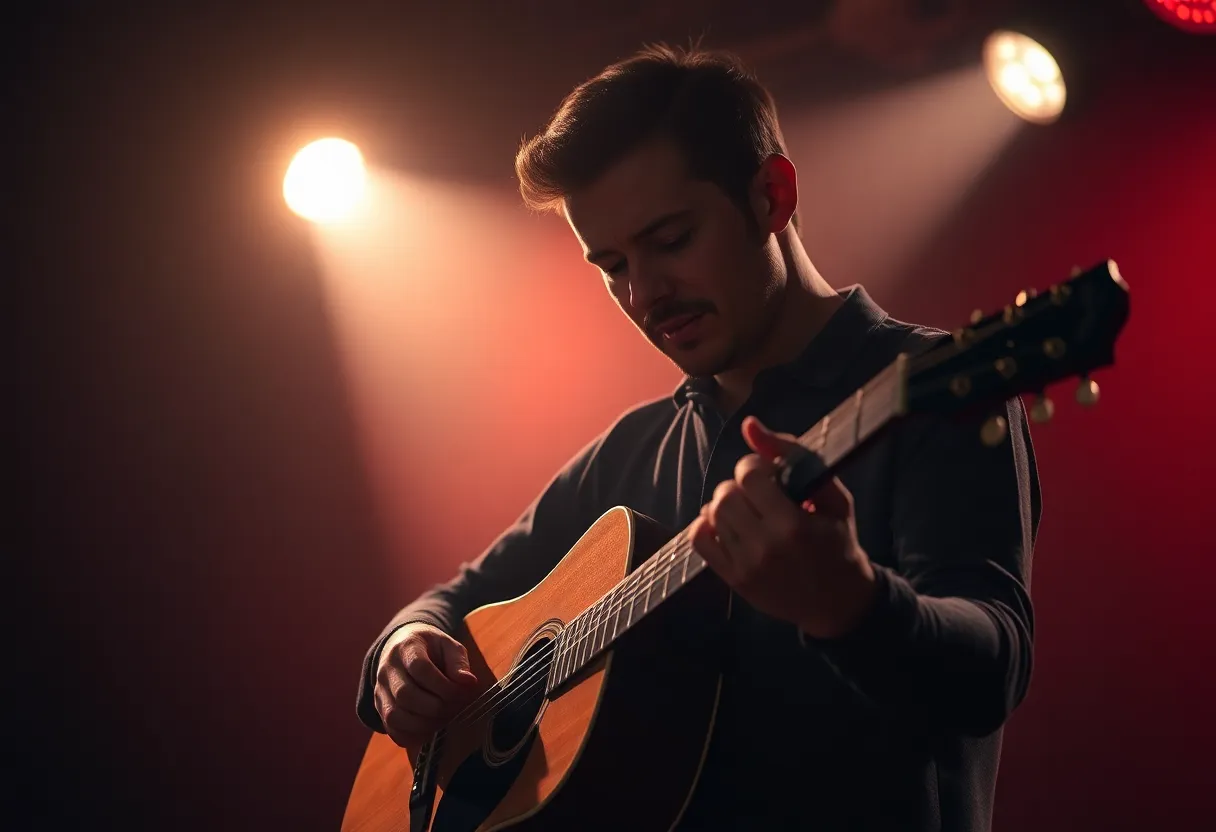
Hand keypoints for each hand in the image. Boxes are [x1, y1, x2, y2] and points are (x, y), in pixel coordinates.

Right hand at [374, 622, 479, 747]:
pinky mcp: (380, 707)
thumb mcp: (448, 645)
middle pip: (405, 695)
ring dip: (422, 724)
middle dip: (435, 707)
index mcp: (407, 647)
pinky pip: (391, 728)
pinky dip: (411, 735)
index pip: (419, 668)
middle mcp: (388, 668)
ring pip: (394, 715)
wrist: (401, 648)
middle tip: (453, 709)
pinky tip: (428, 731)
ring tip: (442, 721)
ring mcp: (380, 689)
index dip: (442, 685)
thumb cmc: (431, 649)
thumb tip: (468, 682)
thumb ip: (458, 662)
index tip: (460, 692)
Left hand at [689, 415, 876, 638]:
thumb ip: (794, 455)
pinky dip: (706, 524)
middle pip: (726, 495)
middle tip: (757, 492)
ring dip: (725, 504)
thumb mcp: (833, 497)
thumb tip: (750, 425)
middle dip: (739, 485)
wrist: (839, 603)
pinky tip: (727, 524)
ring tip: (747, 509)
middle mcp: (765, 547)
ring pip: (712, 515)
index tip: (769, 473)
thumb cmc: (839, 543)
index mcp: (793, 525)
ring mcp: (746, 566)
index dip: (755, 465)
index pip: (750, 476)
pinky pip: (699, 540)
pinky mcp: (733, 579)